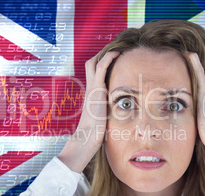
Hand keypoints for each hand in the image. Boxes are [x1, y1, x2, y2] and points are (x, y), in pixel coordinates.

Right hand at [57, 50, 119, 172]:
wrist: (87, 137)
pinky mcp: (96, 89)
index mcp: (91, 95)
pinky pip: (100, 68)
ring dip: (104, 53)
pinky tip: (116, 53)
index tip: (112, 59)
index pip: (93, 74)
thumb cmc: (94, 132)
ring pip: (93, 63)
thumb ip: (107, 114)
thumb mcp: (103, 119)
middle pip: (90, 64)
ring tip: (117, 48)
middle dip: (101, 55)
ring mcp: (92, 88)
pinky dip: (108, 58)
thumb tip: (117, 117)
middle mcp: (90, 89)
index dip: (101, 64)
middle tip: (114, 50)